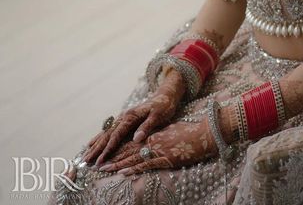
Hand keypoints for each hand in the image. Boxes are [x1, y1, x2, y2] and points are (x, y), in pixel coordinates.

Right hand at [83, 70, 185, 166]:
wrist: (165, 95)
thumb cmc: (164, 106)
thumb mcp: (158, 115)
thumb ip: (147, 126)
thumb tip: (136, 139)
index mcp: (131, 116)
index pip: (116, 135)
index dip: (107, 149)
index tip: (100, 161)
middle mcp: (124, 116)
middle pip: (107, 135)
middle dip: (96, 149)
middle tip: (85, 161)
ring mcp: (123, 117)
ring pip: (106, 133)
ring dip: (95, 145)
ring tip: (84, 156)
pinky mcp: (125, 119)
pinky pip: (109, 130)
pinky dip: (100, 138)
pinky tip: (92, 143)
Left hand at [96, 118, 217, 174]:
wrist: (205, 135)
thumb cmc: (189, 133)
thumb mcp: (170, 132)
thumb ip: (158, 136)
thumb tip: (147, 140)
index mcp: (153, 134)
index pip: (130, 141)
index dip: (116, 146)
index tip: (103, 152)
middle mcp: (153, 140)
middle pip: (128, 149)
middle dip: (111, 156)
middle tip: (96, 162)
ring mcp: (159, 149)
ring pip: (134, 156)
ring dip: (118, 163)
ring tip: (104, 168)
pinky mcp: (167, 158)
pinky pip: (147, 163)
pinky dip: (134, 168)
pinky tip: (123, 172)